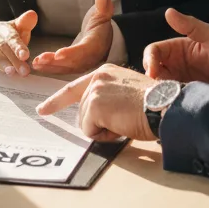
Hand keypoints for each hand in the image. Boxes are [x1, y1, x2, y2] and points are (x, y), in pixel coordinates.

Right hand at [0, 10, 37, 75]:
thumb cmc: (5, 37)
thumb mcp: (15, 29)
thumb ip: (25, 23)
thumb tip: (33, 14)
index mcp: (3, 28)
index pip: (12, 37)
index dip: (18, 46)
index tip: (25, 56)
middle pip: (3, 46)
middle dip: (14, 60)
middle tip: (23, 71)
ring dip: (1, 62)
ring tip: (10, 71)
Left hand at [32, 0, 113, 75]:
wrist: (103, 40)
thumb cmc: (100, 26)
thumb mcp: (102, 15)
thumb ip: (103, 8)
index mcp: (97, 45)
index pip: (85, 50)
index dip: (72, 53)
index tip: (59, 54)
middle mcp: (89, 58)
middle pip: (72, 63)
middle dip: (56, 62)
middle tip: (40, 59)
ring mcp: (81, 65)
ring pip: (65, 68)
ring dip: (49, 67)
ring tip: (35, 63)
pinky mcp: (73, 67)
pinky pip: (61, 69)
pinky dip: (49, 68)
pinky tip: (36, 65)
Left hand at [36, 63, 155, 141]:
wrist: (165, 106)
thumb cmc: (153, 104)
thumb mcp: (126, 94)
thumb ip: (107, 99)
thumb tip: (93, 118)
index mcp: (105, 72)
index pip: (75, 88)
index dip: (58, 101)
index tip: (43, 109)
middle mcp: (97, 77)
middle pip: (82, 111)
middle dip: (99, 124)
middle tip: (124, 121)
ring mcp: (95, 90)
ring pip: (86, 123)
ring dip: (104, 130)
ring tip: (125, 121)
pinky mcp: (95, 105)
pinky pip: (90, 131)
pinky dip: (105, 136)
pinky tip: (121, 126)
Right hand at [143, 8, 208, 94]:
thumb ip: (190, 25)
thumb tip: (168, 11)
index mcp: (177, 49)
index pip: (153, 51)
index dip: (150, 60)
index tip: (154, 72)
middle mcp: (174, 65)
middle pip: (151, 70)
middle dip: (151, 79)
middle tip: (158, 89)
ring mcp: (179, 82)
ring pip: (158, 86)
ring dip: (158, 92)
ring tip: (166, 99)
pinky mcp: (185, 98)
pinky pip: (170, 100)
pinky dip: (167, 102)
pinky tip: (172, 105)